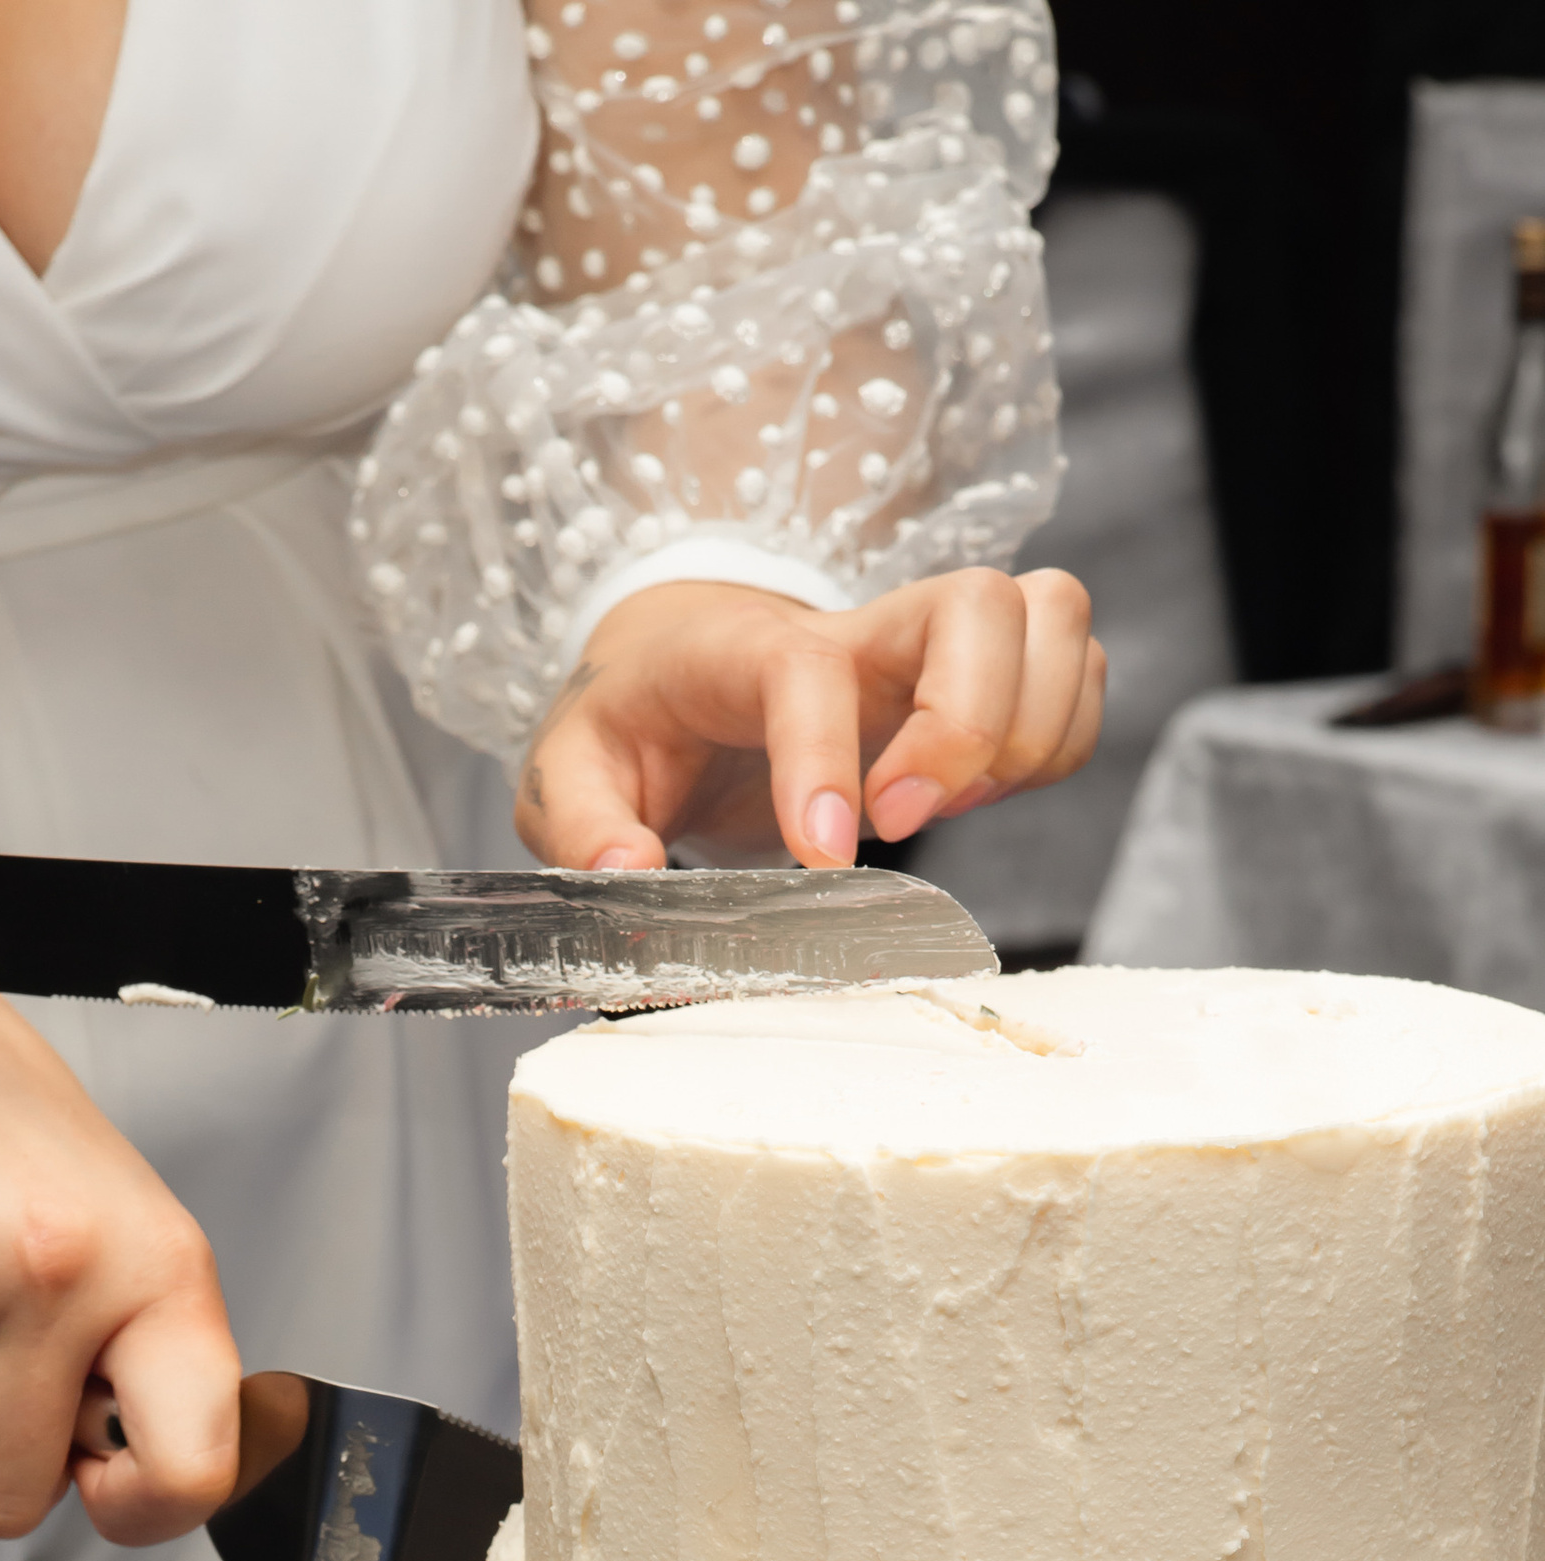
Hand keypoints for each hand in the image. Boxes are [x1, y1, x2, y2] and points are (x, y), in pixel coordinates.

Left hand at [517, 569, 1104, 872]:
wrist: (678, 666)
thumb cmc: (634, 720)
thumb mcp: (565, 773)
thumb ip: (580, 825)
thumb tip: (627, 877)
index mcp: (748, 648)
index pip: (809, 671)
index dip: (827, 758)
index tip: (825, 854)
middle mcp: (860, 628)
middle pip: (981, 601)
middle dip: (971, 725)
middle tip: (903, 821)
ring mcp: (932, 643)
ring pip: (1052, 616)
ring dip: (1033, 729)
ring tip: (949, 805)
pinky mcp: (983, 674)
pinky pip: (1078, 676)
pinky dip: (1061, 743)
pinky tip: (983, 794)